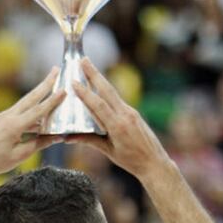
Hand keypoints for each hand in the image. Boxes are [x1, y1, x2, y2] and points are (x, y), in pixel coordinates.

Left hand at [0, 68, 64, 182]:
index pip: (38, 111)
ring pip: (25, 102)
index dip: (52, 101)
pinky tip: (39, 114)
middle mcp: (8, 116)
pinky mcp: (0, 120)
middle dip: (45, 83)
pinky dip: (30, 109)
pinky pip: (19, 111)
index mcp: (14, 126)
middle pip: (31, 97)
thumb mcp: (21, 155)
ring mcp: (3, 116)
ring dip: (39, 94)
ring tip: (50, 85)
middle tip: (56, 70)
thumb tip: (56, 137)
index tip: (63, 89)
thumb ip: (39, 143)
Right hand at [67, 58, 169, 179]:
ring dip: (100, 80)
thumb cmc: (131, 161)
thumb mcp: (108, 151)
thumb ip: (89, 140)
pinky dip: (107, 92)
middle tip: (83, 59)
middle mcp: (126, 115)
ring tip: (89, 68)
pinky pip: (117, 100)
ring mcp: (131, 112)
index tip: (74, 82)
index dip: (85, 93)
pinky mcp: (134, 113)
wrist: (155, 163)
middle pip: (107, 90)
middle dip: (94, 74)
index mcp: (118, 126)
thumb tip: (68, 137)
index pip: (99, 105)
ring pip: (113, 93)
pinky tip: (99, 87)